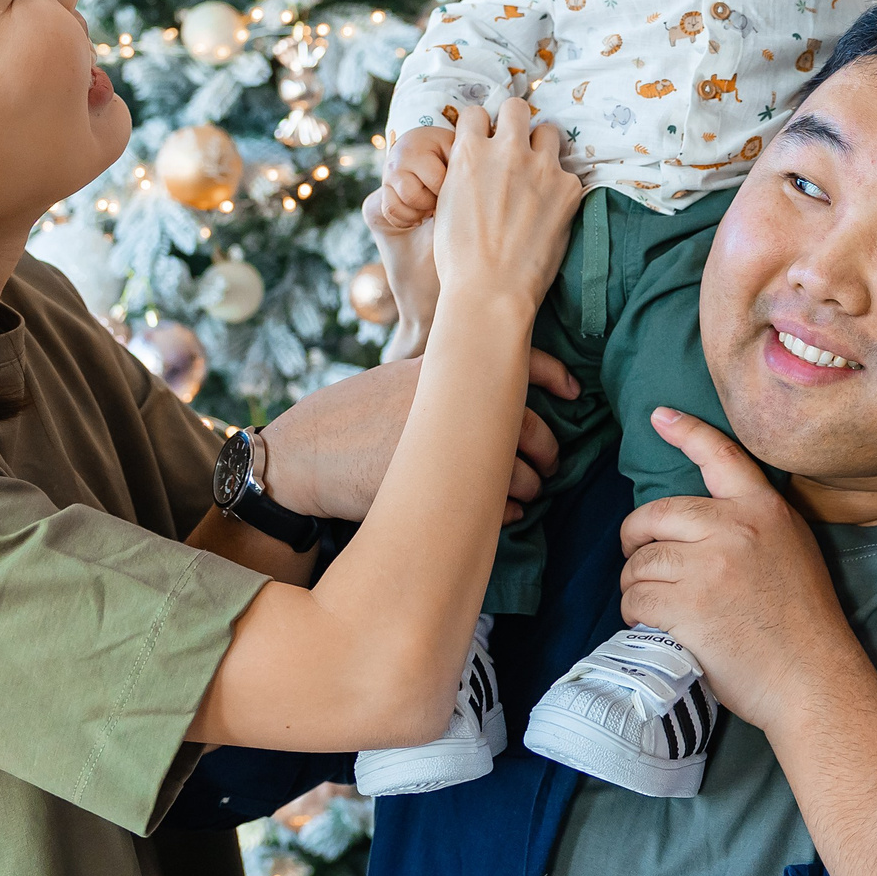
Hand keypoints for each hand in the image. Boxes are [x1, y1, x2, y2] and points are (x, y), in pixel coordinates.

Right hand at [257, 349, 578, 523]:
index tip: (573, 393)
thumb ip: (442, 382)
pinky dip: (507, 513)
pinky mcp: (437, 488)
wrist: (302, 455)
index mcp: (447, 369)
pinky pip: (494, 507)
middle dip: (549, 450)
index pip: (522, 360)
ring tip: (525, 495)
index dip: (556, 376)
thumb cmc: (348, 418)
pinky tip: (504, 515)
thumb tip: (488, 396)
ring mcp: (445, 446)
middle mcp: (453, 402)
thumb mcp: (396, 378)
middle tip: (549, 464)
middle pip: (531, 426)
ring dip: (529, 488)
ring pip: (519, 473)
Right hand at [376, 125, 455, 229]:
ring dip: (418, 214)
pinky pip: (390, 212)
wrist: (417, 142)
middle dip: (432, 205)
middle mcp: (398, 163)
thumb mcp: (453, 149)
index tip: (457, 192)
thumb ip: (461, 163)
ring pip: (398, 207)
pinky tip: (419, 216)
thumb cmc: (442, 149)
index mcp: (418, 150)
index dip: (448, 192)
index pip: (435, 181)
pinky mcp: (383, 190)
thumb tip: (471, 189)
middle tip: (443, 201)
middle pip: (414, 197)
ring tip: (431, 209)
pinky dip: (405, 219)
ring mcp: (388, 177)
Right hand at [427, 102, 579, 311]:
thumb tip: (474, 162)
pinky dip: (560, 187)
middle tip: (515, 147)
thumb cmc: (459, 259)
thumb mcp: (448, 202)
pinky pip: (568, 173)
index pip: (475, 113)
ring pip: (548, 132)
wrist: (491, 290)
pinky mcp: (568, 189)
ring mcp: (541, 167)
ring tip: (536, 174)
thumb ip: (464, 172)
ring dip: (542, 148)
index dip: (480, 128)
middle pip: (516, 107)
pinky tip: (550, 210)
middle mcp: (506, 150)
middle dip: (514, 122)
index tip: (484, 142)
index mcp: (469, 152)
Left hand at [618, 409, 870, 733]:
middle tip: (637, 560)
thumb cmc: (802, 624)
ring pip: (640, 562)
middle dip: (635, 539)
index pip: (721, 456)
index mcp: (763, 510)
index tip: (659, 416)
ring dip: (635, 585)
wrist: (813, 679)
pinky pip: (637, 598)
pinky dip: (635, 613)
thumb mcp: (790, 550)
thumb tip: (696, 521)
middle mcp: (734, 528)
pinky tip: (653, 625)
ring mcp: (709, 567)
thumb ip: (750, 525)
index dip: (686, 431)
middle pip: (655, 515)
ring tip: (653, 603)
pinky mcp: (687, 606)